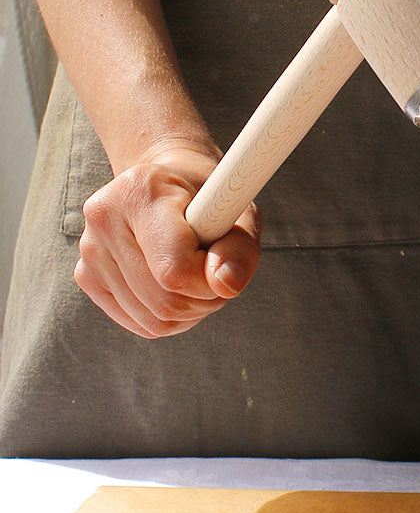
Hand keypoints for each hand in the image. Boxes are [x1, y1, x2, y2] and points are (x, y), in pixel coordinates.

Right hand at [74, 143, 261, 338]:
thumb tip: (226, 286)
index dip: (209, 281)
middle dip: (203, 299)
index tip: (219, 260)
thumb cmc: (211, 200)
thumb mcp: (240, 214)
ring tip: (196, 275)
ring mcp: (89, 248)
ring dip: (189, 311)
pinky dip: (169, 317)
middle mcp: (103, 217)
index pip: (175, 271)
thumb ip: (240, 249)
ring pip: (153, 320)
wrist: (171, 188)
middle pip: (164, 302)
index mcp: (140, 191)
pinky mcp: (86, 276)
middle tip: (214, 271)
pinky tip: (175, 287)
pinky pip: (140, 324)